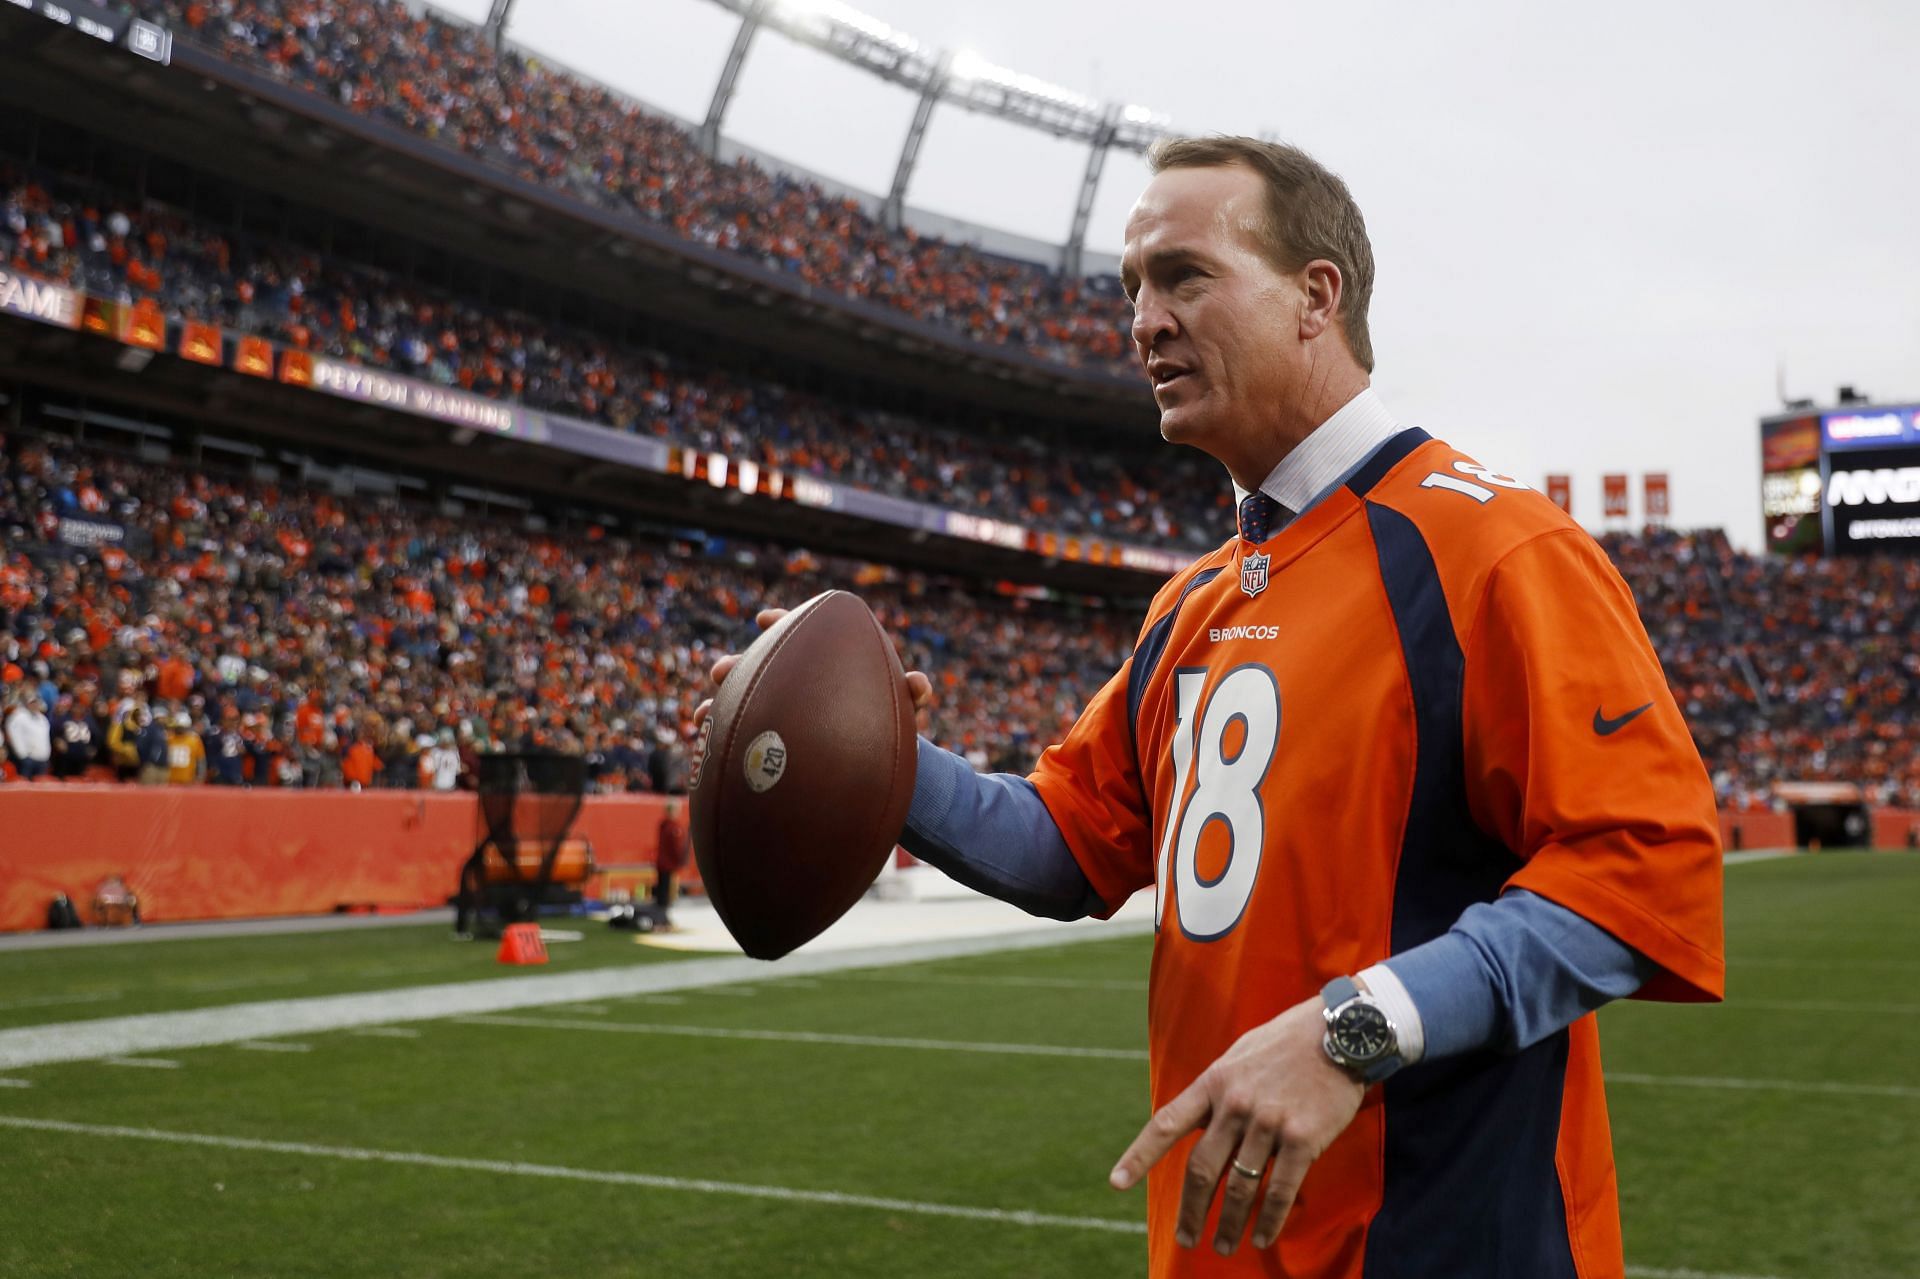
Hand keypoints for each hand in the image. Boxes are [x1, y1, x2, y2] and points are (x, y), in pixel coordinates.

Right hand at [692, 608, 934, 730]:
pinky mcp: (769, 743)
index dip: (781, 623)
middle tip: (721, 670)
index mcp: (821, 665)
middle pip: (757, 668)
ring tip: (702, 716)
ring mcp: (777, 713)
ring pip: (740, 704)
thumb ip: (910, 693)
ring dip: (720, 707)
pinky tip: (707, 750)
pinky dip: (722, 743)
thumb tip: (919, 683)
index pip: (798, 634)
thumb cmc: (888, 725)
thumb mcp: (903, 709)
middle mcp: (793, 684)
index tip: (766, 619)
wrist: (876, 764)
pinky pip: (740, 740)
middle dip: (736, 667)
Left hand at [1108, 994, 1365, 1255]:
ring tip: (1223, 1246)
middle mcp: (1235, 1105)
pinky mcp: (1303, 1139)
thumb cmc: (1286, 1043)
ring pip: (1240, 1186)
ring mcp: (1269, 1123)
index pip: (1166, 1124)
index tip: (1117, 1183)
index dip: (1139, 1156)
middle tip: (1185, 1238)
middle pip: (1202, 1170)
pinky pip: (1280, 1190)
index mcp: (1213, 1083)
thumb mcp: (1238, 1055)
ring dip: (1229, 1223)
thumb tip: (1201, 1123)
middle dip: (1191, 1211)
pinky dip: (1269, 1219)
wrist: (1339, 1032)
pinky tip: (1261, 1237)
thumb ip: (1218, 1090)